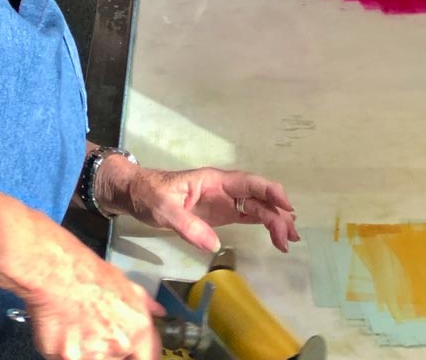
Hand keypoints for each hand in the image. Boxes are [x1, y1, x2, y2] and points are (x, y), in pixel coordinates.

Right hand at [23, 227, 161, 359]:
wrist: (57, 273)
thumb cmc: (89, 275)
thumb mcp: (126, 284)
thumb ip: (144, 304)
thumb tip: (159, 312)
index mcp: (137, 329)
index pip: (148, 358)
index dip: (139, 355)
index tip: (133, 353)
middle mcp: (118, 346)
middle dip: (110, 351)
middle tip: (98, 330)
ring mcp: (91, 356)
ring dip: (88, 352)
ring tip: (81, 327)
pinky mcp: (67, 359)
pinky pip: (71, 359)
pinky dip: (68, 350)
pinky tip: (66, 330)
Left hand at [98, 161, 299, 254]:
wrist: (136, 194)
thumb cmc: (150, 195)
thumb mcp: (165, 209)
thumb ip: (188, 226)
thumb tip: (214, 245)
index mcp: (214, 180)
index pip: (248, 182)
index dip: (270, 191)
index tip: (286, 206)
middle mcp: (224, 188)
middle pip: (257, 197)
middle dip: (277, 213)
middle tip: (289, 236)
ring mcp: (224, 201)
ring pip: (256, 207)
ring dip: (274, 220)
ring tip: (288, 239)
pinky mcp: (220, 213)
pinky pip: (248, 216)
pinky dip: (264, 224)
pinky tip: (275, 236)